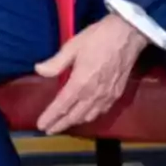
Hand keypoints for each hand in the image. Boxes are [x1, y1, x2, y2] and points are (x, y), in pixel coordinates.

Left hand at [34, 13, 148, 133]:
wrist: (127, 35)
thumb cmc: (97, 38)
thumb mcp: (72, 46)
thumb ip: (55, 62)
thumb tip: (38, 70)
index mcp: (80, 83)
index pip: (62, 105)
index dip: (51, 116)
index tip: (41, 125)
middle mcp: (94, 94)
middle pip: (75, 115)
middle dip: (61, 124)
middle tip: (49, 130)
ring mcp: (107, 95)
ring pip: (89, 116)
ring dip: (75, 122)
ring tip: (64, 124)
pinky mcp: (117, 93)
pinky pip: (101, 111)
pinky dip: (90, 117)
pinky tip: (86, 115)